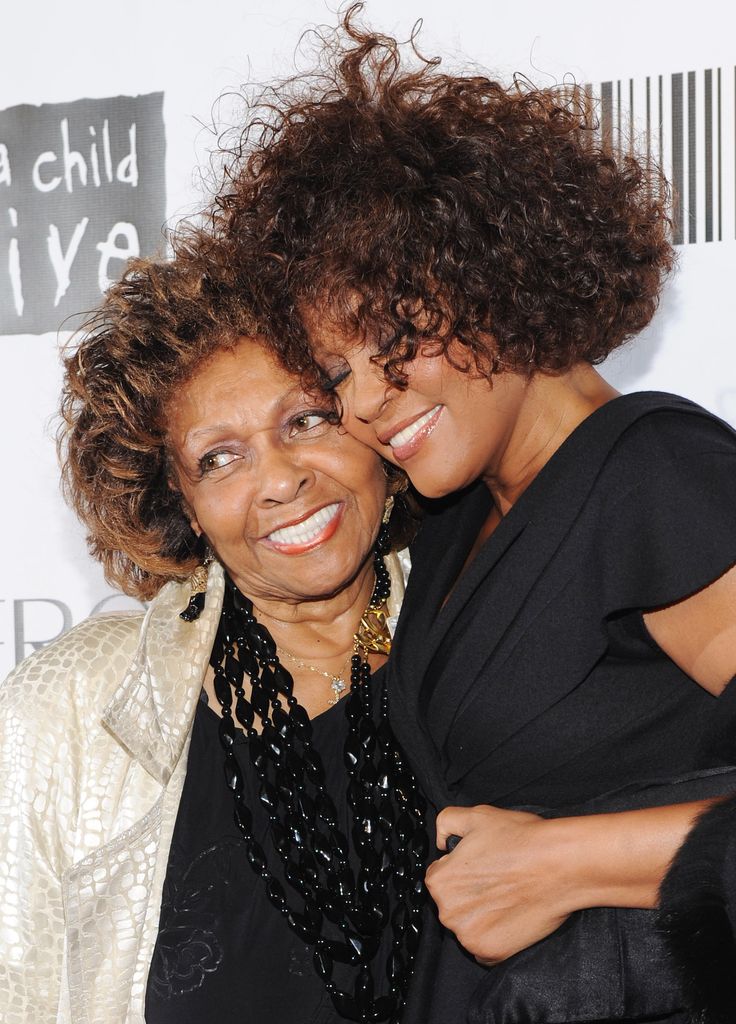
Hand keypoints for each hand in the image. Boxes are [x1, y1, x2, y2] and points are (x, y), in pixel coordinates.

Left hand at [425, 804, 571, 963]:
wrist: (560, 865)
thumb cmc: (521, 841)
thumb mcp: (476, 816)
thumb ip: (446, 822)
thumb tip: (441, 840)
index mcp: (440, 881)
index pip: (441, 876)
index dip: (462, 867)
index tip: (481, 865)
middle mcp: (448, 913)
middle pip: (452, 903)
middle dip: (470, 893)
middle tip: (496, 878)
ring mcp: (469, 936)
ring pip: (468, 925)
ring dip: (482, 915)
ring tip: (507, 894)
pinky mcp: (492, 953)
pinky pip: (484, 947)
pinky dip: (496, 935)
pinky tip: (511, 914)